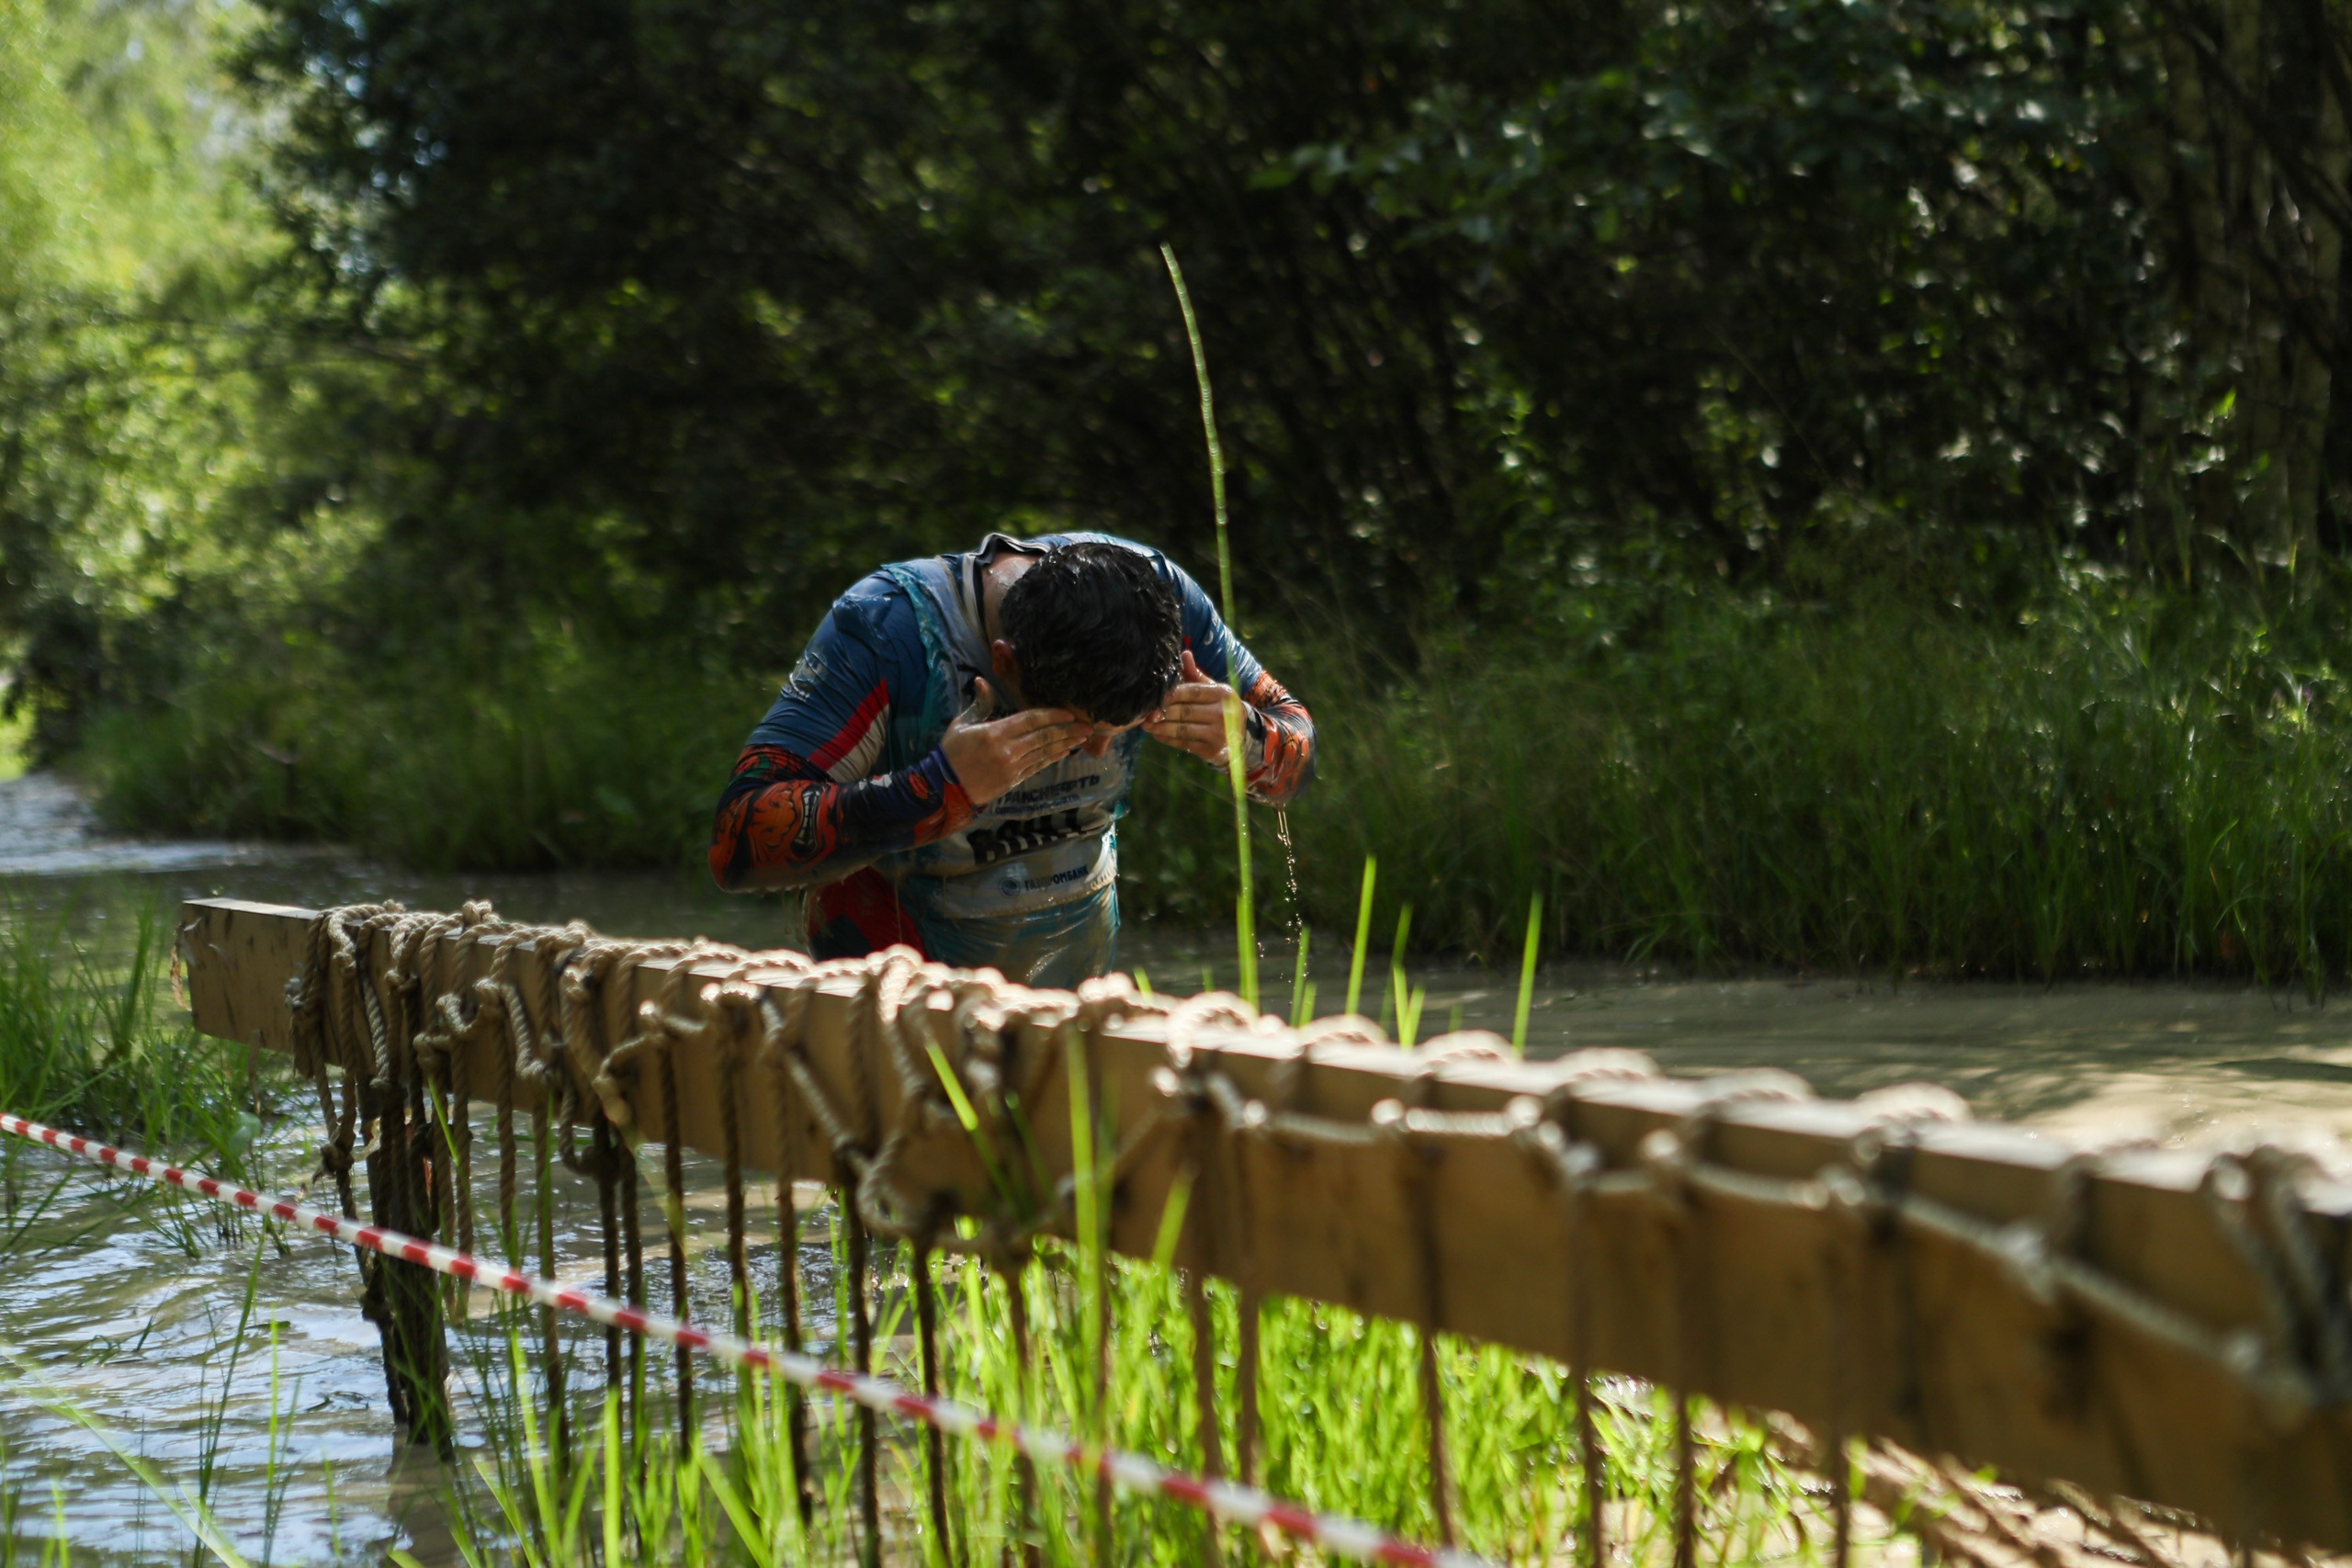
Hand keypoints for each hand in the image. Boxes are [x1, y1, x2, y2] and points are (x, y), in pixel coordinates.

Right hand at [941, 678, 1088, 805]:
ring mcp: (1012, 768)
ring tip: (1082, 738)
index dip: (1052, 715)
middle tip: (1086, 726)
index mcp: (995, 733)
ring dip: (1065, 744)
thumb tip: (982, 681)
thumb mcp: (962, 724)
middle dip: (1067, 730)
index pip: (1030, 720)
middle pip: (1043, 737)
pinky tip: (1064, 752)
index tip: (1069, 713)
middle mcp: (1007, 750)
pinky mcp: (1013, 781)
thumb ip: (979, 703)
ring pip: (1044, 753)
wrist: (944, 788)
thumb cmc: (952, 752)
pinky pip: (1037, 767)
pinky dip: (1052, 759)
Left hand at [1144, 650, 1243, 766]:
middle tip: (1145, 712)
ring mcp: (1219, 734)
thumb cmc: (1220, 707)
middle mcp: (1223, 714)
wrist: (1241, 735)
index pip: (1192, 692)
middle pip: (1185, 711)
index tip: (1155, 695)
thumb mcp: (1212, 689)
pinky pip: (1184, 744)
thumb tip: (1184, 654)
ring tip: (1146, 724)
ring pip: (1182, 729)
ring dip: (1161, 727)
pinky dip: (1167, 739)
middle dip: (1162, 712)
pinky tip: (1156, 734)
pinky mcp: (1212, 750)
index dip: (1171, 694)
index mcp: (1223, 694)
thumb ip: (1195, 674)